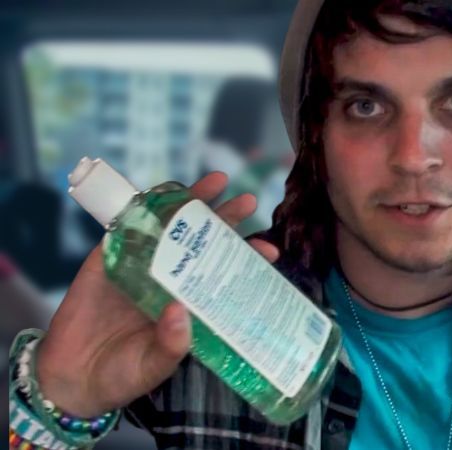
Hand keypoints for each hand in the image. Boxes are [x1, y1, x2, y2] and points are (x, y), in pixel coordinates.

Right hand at [36, 172, 281, 416]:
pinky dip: (144, 206)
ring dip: (192, 202)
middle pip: (204, 242)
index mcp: (191, 303)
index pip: (225, 274)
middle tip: (249, 200)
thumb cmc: (122, 375)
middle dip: (227, 219)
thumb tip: (181, 313)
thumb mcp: (152, 367)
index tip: (271, 251)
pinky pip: (128, 226)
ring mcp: (140, 265)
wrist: (72, 377)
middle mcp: (171, 280)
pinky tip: (165, 191)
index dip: (247, 259)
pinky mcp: (108, 258)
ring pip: (171, 227)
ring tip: (217, 181)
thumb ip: (170, 345)